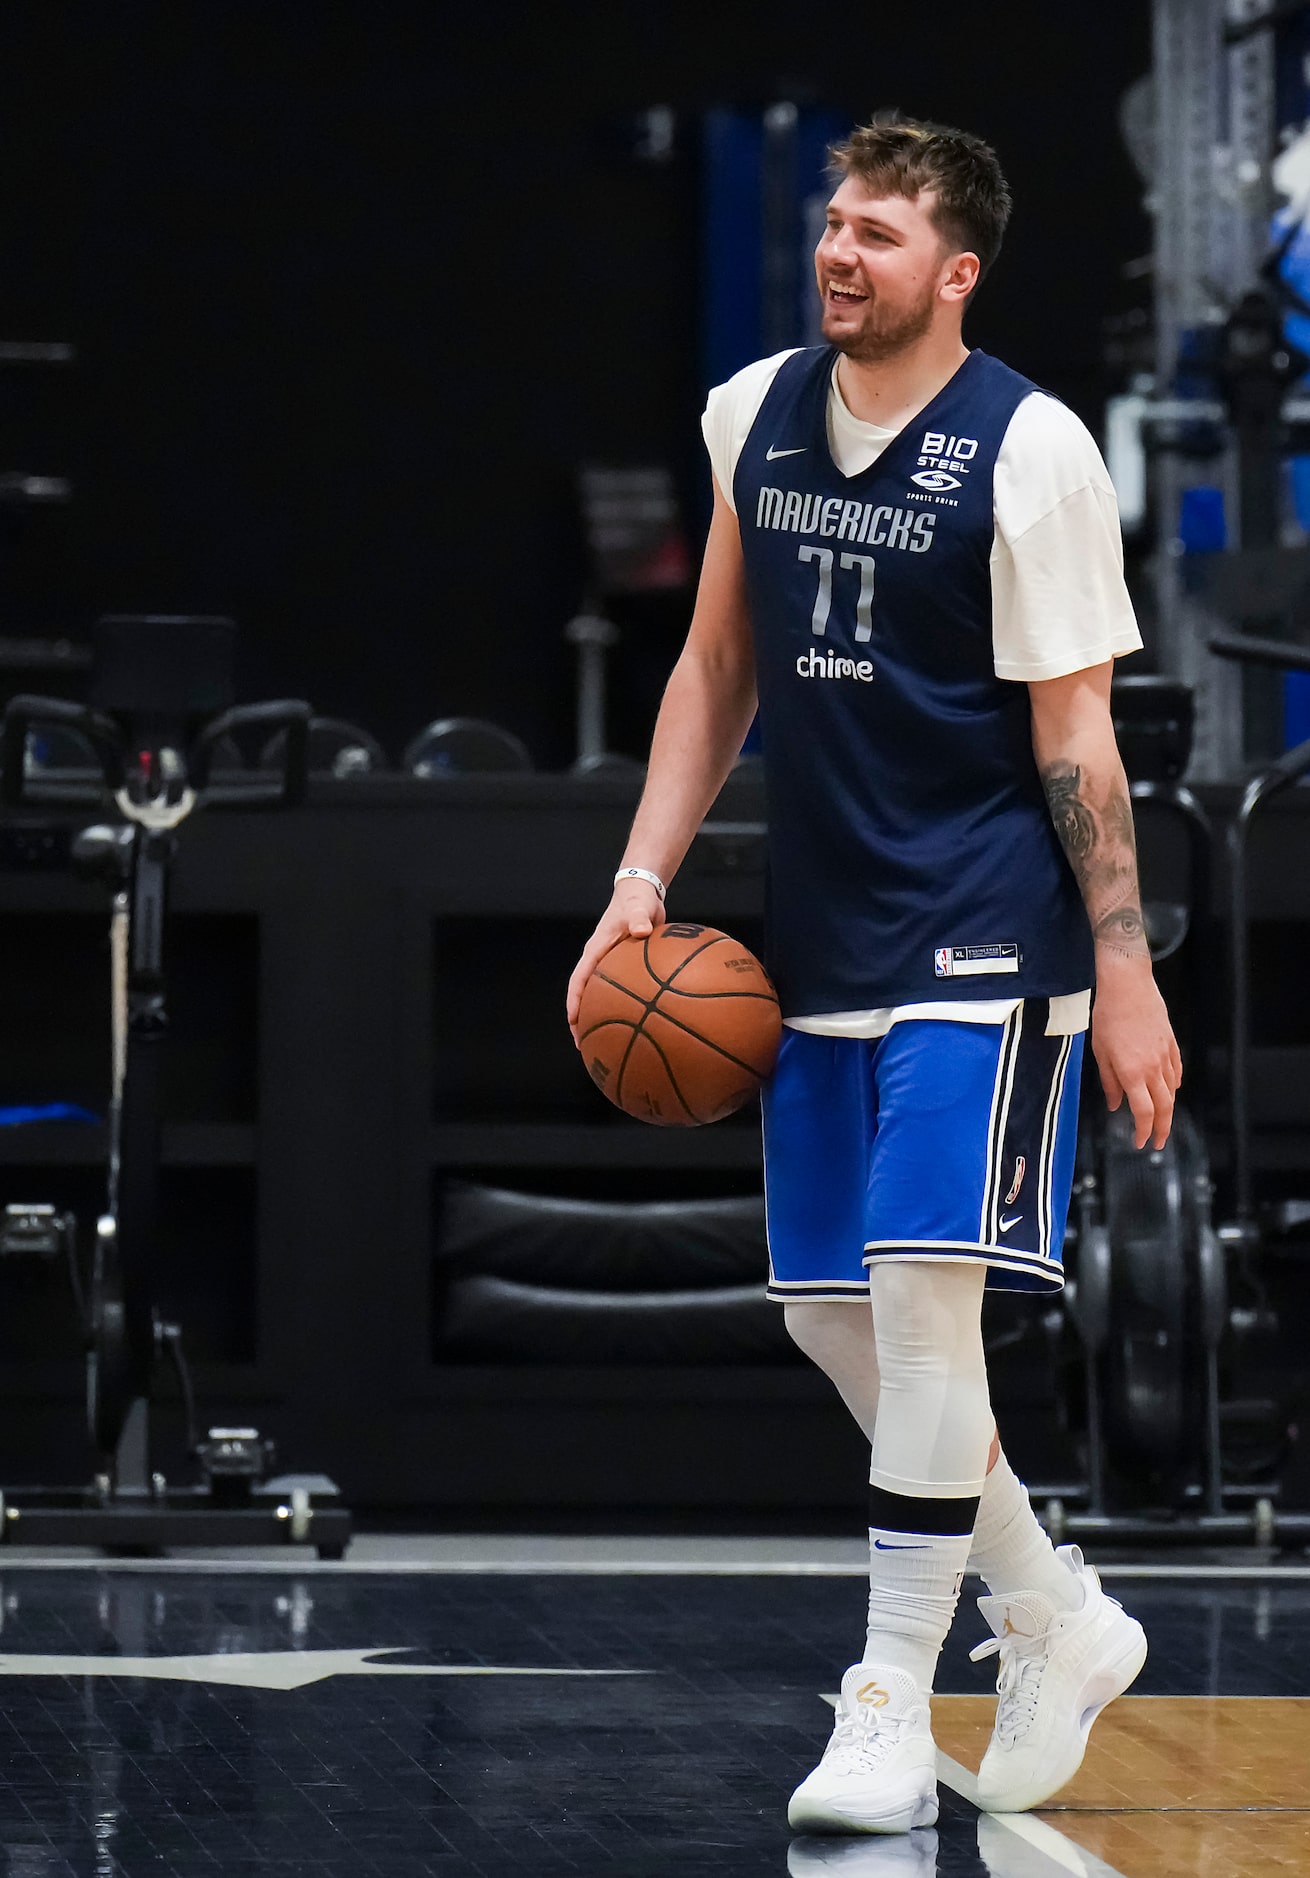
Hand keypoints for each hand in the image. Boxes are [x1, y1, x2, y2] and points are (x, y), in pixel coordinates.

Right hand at [566, 881, 664, 1045]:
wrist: (641, 894)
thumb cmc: (637, 900)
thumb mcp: (638, 906)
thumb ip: (640, 917)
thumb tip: (642, 930)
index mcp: (596, 949)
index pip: (579, 979)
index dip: (574, 1001)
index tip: (573, 1021)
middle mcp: (598, 960)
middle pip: (583, 994)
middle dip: (580, 1019)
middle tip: (582, 1044)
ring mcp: (609, 965)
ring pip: (599, 996)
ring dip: (599, 1018)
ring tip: (604, 1044)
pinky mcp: (622, 968)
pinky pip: (620, 992)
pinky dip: (624, 1008)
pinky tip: (639, 1024)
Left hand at [1090, 954, 1182, 1149]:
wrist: (1128, 986)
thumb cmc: (1108, 1017)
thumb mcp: (1100, 1052)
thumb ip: (1109, 1081)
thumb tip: (1115, 1105)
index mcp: (1132, 1073)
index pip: (1144, 1112)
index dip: (1144, 1131)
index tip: (1141, 1142)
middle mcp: (1153, 1068)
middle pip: (1164, 1107)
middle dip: (1162, 1129)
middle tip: (1158, 1142)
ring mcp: (1165, 1056)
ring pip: (1172, 1091)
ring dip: (1168, 1109)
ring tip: (1161, 1120)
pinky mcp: (1171, 1044)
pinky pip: (1176, 1071)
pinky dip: (1174, 1085)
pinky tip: (1170, 1090)